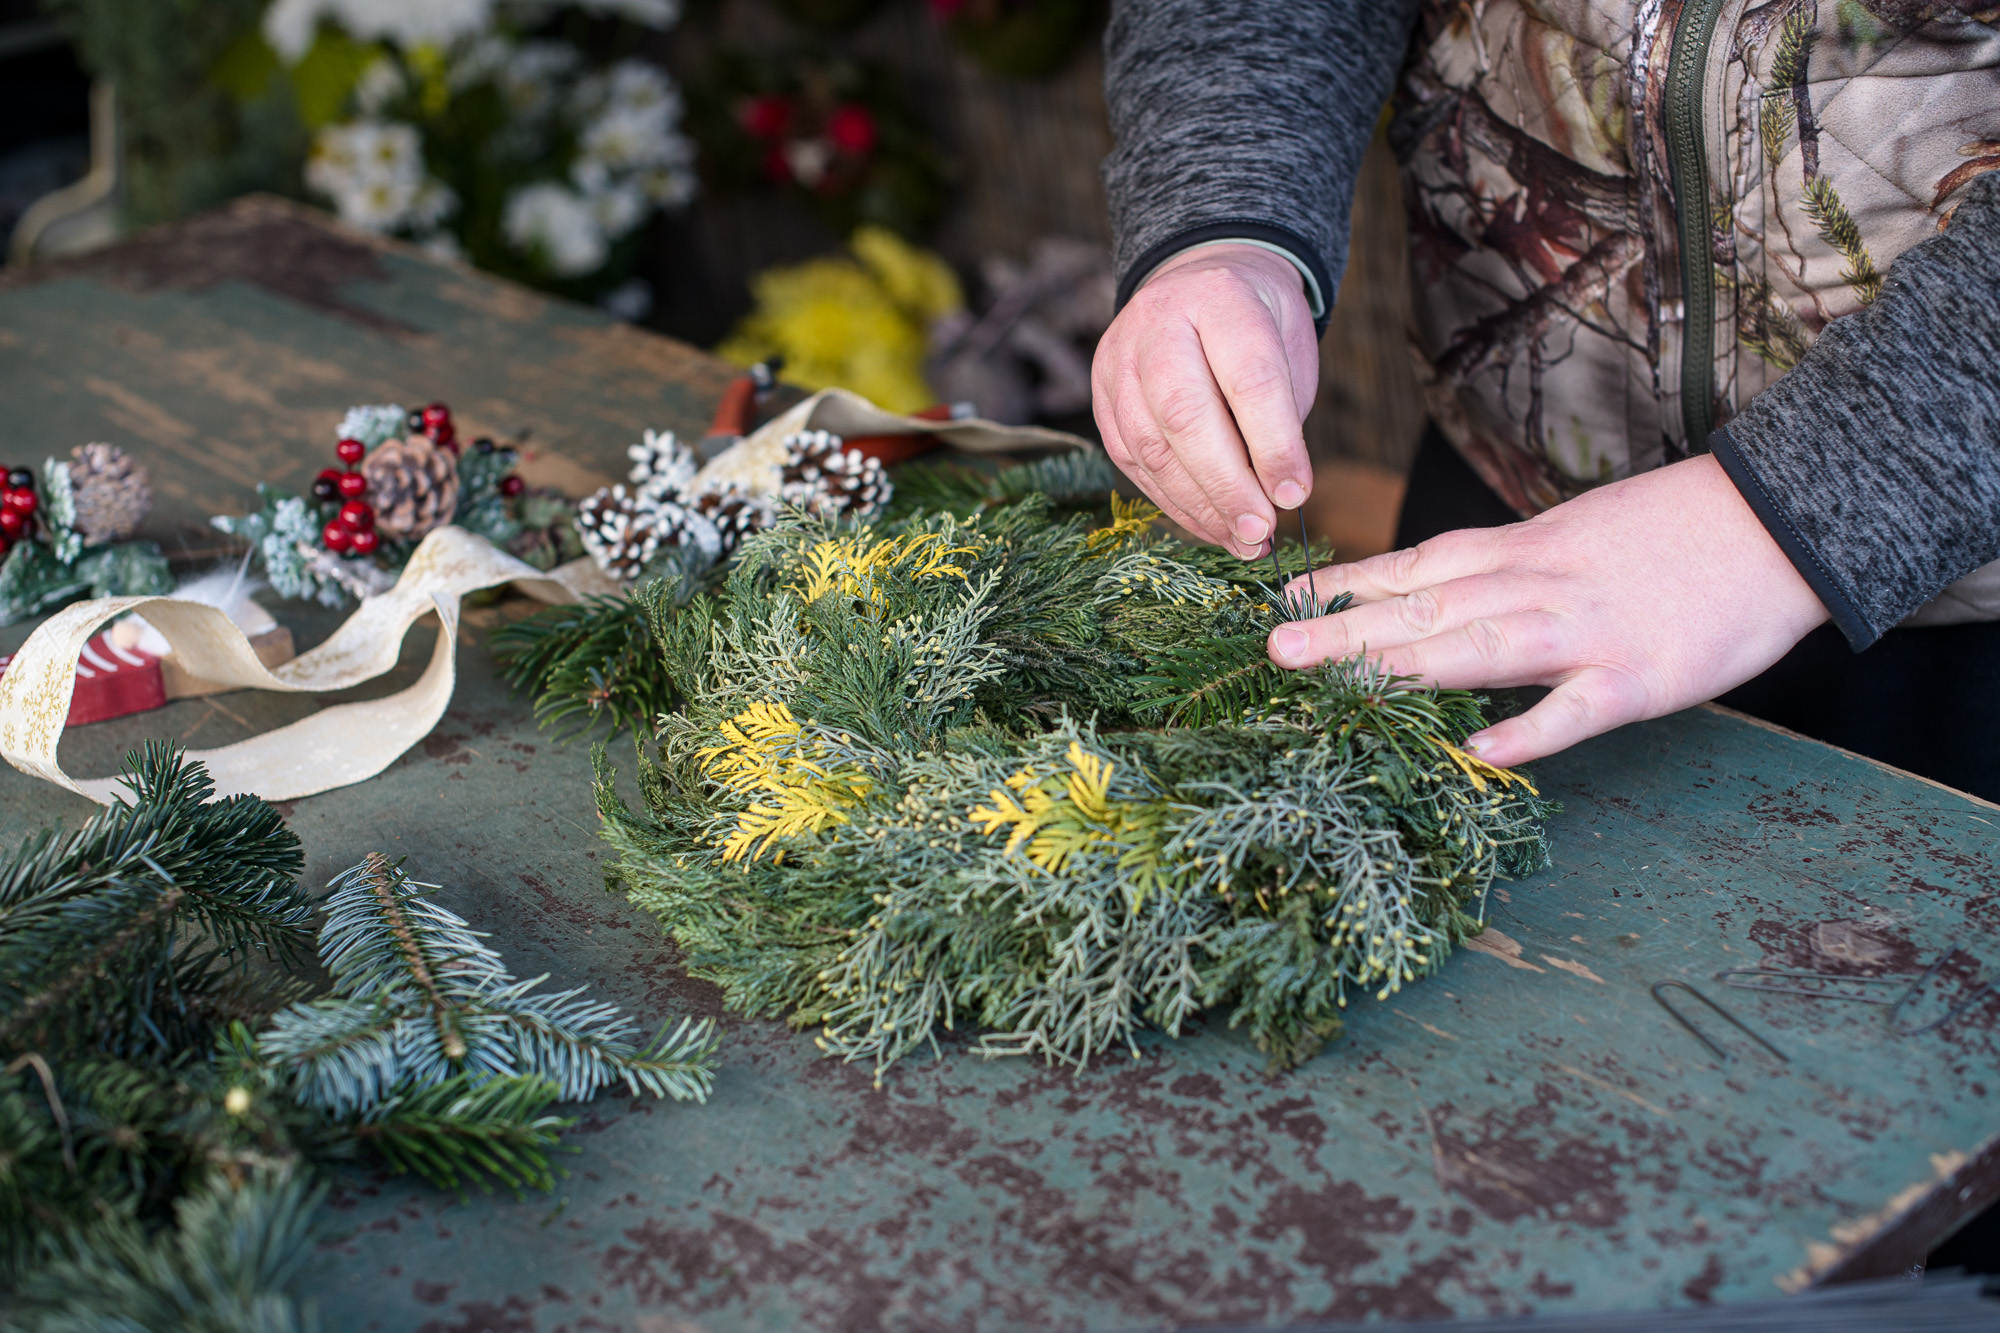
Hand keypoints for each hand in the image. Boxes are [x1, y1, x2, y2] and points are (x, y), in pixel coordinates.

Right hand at [1092, 243, 1319, 558]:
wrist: (1198, 283)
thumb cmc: (1256, 326)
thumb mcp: (1287, 350)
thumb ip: (1280, 416)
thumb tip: (1275, 499)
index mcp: (1219, 297)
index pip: (1248, 378)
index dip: (1274, 444)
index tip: (1295, 495)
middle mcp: (1157, 322)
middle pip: (1184, 414)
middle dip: (1226, 484)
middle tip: (1260, 530)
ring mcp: (1118, 359)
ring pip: (1150, 445)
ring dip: (1198, 504)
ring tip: (1241, 539)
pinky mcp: (1101, 395)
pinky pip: (1131, 460)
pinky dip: (1172, 501)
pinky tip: (1208, 524)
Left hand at [1268, 454, 1830, 765]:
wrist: (1781, 519)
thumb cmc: (1670, 534)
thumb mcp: (1570, 536)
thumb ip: (1502, 570)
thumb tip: (1437, 596)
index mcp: (1519, 552)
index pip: (1413, 567)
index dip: (1345, 586)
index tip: (1279, 602)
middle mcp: (1537, 585)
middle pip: (1425, 606)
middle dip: (1344, 629)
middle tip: (1269, 650)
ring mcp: (1585, 630)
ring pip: (1478, 646)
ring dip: (1398, 664)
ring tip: (1327, 680)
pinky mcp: (1639, 677)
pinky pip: (1573, 708)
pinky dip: (1526, 730)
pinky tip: (1475, 753)